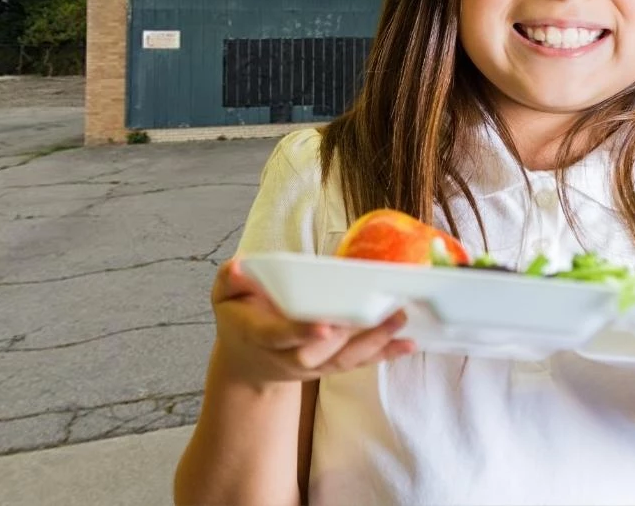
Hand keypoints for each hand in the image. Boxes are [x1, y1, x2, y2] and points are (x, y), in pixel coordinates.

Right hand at [210, 256, 415, 387]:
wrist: (248, 362)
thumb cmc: (241, 318)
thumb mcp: (225, 297)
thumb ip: (230, 280)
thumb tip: (238, 268)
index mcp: (260, 335)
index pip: (280, 335)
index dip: (301, 332)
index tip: (324, 325)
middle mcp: (288, 356)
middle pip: (319, 352)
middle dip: (349, 335)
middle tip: (379, 313)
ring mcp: (311, 365)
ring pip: (344, 360)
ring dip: (375, 342)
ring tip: (400, 319)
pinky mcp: (330, 366)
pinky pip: (358, 363)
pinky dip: (385, 354)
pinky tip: (409, 343)